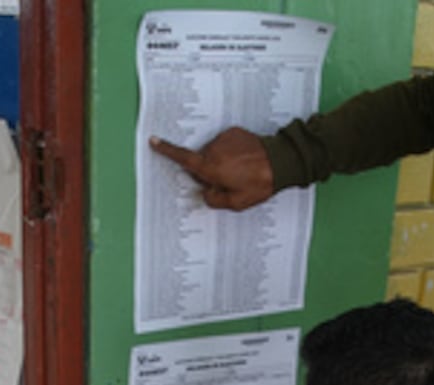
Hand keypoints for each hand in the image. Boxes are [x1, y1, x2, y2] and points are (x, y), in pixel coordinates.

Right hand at [149, 128, 274, 210]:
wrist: (280, 162)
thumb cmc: (258, 184)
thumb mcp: (236, 202)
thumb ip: (215, 199)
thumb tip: (206, 192)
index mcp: (211, 168)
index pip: (184, 159)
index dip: (167, 151)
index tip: (154, 141)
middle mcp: (214, 150)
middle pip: (201, 161)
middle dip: (209, 171)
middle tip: (229, 181)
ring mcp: (224, 139)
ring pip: (214, 153)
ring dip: (222, 162)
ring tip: (241, 170)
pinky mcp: (234, 132)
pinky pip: (226, 144)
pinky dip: (231, 152)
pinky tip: (244, 160)